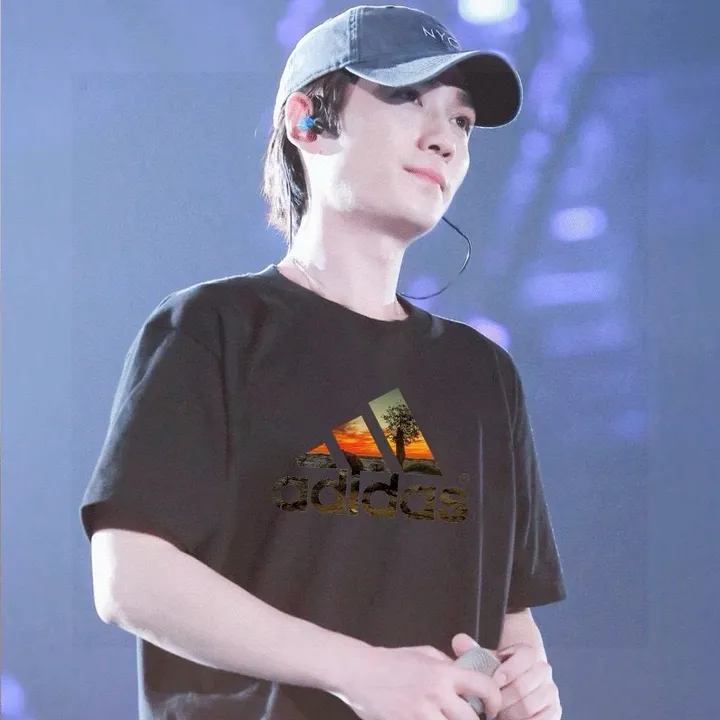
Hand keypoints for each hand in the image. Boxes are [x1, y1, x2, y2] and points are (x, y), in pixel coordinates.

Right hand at [335, 643, 502, 719]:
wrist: (360, 673)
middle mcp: (437, 694)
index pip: (484, 686)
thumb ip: (447, 665)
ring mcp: (421, 714)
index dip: (495, 700)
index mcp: (443, 672)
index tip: (492, 708)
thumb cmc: (392, 660)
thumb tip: (467, 676)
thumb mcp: (424, 653)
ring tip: (448, 719)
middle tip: (470, 719)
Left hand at [452, 636, 560, 719]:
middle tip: (491, 705)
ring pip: (530, 705)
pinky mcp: (554, 711)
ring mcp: (550, 691)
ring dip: (511, 713)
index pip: (526, 656)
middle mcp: (543, 670)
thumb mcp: (484, 660)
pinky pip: (543, 719)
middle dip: (503, 698)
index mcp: (528, 654)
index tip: (495, 681)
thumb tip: (459, 641)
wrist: (511, 686)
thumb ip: (472, 650)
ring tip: (499, 715)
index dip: (509, 670)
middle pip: (523, 685)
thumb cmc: (495, 673)